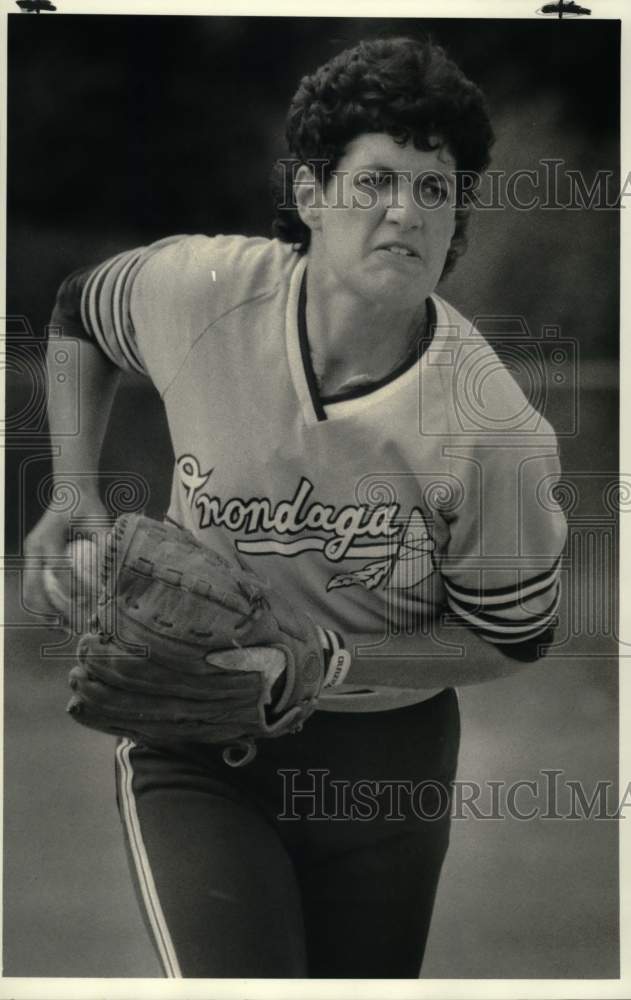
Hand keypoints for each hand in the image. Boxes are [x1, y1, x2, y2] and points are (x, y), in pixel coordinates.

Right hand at [22, 497, 109, 618]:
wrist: (70, 493)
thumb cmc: (87, 507)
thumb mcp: (99, 520)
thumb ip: (105, 543)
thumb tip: (116, 571)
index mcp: (48, 537)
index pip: (57, 569)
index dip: (71, 590)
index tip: (88, 605)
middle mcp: (34, 546)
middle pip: (35, 586)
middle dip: (52, 609)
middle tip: (72, 626)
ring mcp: (30, 553)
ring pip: (29, 590)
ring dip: (44, 611)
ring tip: (63, 628)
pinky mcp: (32, 559)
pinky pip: (32, 587)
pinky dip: (43, 603)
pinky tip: (58, 618)